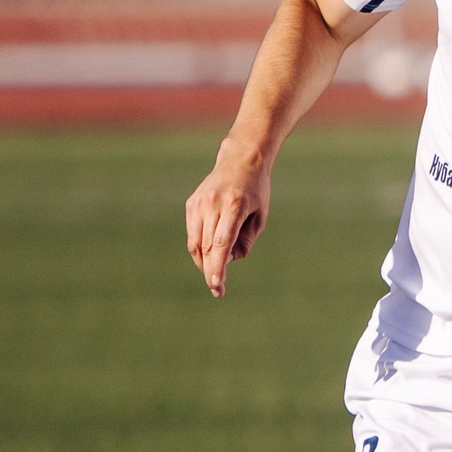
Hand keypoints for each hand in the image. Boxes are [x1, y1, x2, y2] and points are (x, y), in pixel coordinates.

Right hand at [186, 145, 271, 296]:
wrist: (240, 161)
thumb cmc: (255, 192)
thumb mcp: (260, 217)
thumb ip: (245, 242)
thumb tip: (226, 261)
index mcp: (234, 205)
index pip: (221, 243)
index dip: (218, 266)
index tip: (217, 286)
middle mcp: (213, 203)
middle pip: (207, 247)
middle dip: (211, 271)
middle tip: (217, 290)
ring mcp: (199, 203)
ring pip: (195, 243)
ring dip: (203, 262)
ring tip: (214, 274)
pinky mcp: (191, 203)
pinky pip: (192, 233)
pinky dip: (199, 248)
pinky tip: (209, 254)